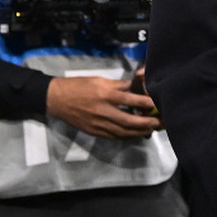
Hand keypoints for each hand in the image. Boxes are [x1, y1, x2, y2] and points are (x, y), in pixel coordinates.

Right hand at [45, 76, 162, 138]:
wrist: (56, 99)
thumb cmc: (79, 86)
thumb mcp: (100, 80)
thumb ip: (119, 85)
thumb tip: (136, 87)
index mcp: (106, 94)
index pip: (131, 99)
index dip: (146, 103)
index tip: (156, 103)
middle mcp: (104, 110)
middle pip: (129, 120)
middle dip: (146, 123)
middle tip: (159, 123)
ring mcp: (98, 124)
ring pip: (123, 132)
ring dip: (139, 132)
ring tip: (151, 130)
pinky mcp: (94, 132)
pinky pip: (114, 136)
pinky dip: (127, 136)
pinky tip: (135, 134)